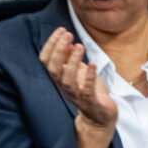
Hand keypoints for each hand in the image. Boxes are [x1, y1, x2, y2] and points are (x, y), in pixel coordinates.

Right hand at [39, 28, 116, 147]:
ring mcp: (76, 96)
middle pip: (54, 69)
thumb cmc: (89, 91)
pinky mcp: (90, 103)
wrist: (100, 117)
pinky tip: (93, 64)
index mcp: (59, 78)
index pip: (46, 60)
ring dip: (73, 62)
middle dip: (59, 50)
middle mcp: (64, 87)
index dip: (51, 45)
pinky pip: (87, 91)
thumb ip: (71, 57)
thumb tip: (67, 39)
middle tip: (69, 35)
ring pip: (67, 80)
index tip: (61, 30)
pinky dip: (89, 77)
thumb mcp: (79, 71)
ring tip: (79, 46)